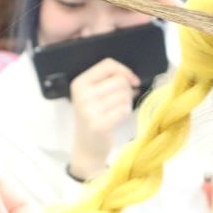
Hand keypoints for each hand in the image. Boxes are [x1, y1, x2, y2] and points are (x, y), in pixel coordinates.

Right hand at [69, 58, 139, 180]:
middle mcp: (82, 95)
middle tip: (123, 100)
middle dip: (128, 90)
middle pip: (119, 81)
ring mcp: (89, 110)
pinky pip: (124, 110)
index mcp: (79, 83)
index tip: (133, 81)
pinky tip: (117, 118)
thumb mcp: (94, 95)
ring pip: (124, 95)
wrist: (87, 147)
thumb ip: (110, 81)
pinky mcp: (99, 124)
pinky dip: (125, 113)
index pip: (107, 65)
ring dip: (127, 102)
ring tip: (118, 110)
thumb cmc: (94, 117)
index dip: (124, 71)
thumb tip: (133, 79)